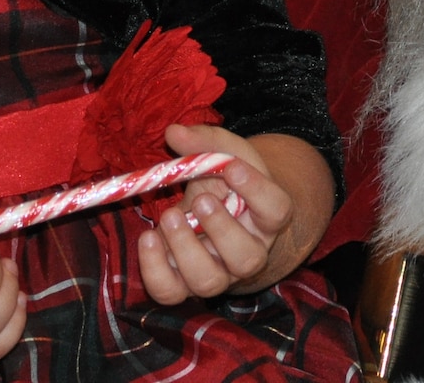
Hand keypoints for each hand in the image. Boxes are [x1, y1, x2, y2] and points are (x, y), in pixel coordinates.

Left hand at [136, 125, 296, 303]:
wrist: (214, 210)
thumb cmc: (224, 182)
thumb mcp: (223, 154)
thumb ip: (204, 141)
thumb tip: (173, 133)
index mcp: (266, 218)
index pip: (276, 210)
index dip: (257, 191)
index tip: (232, 167)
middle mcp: (247, 252)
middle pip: (247, 258)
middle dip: (221, 230)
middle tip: (201, 200)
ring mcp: (216, 273)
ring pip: (208, 280)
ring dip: (185, 249)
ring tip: (170, 215)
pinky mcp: (183, 284)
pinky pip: (170, 291)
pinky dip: (153, 269)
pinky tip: (148, 238)